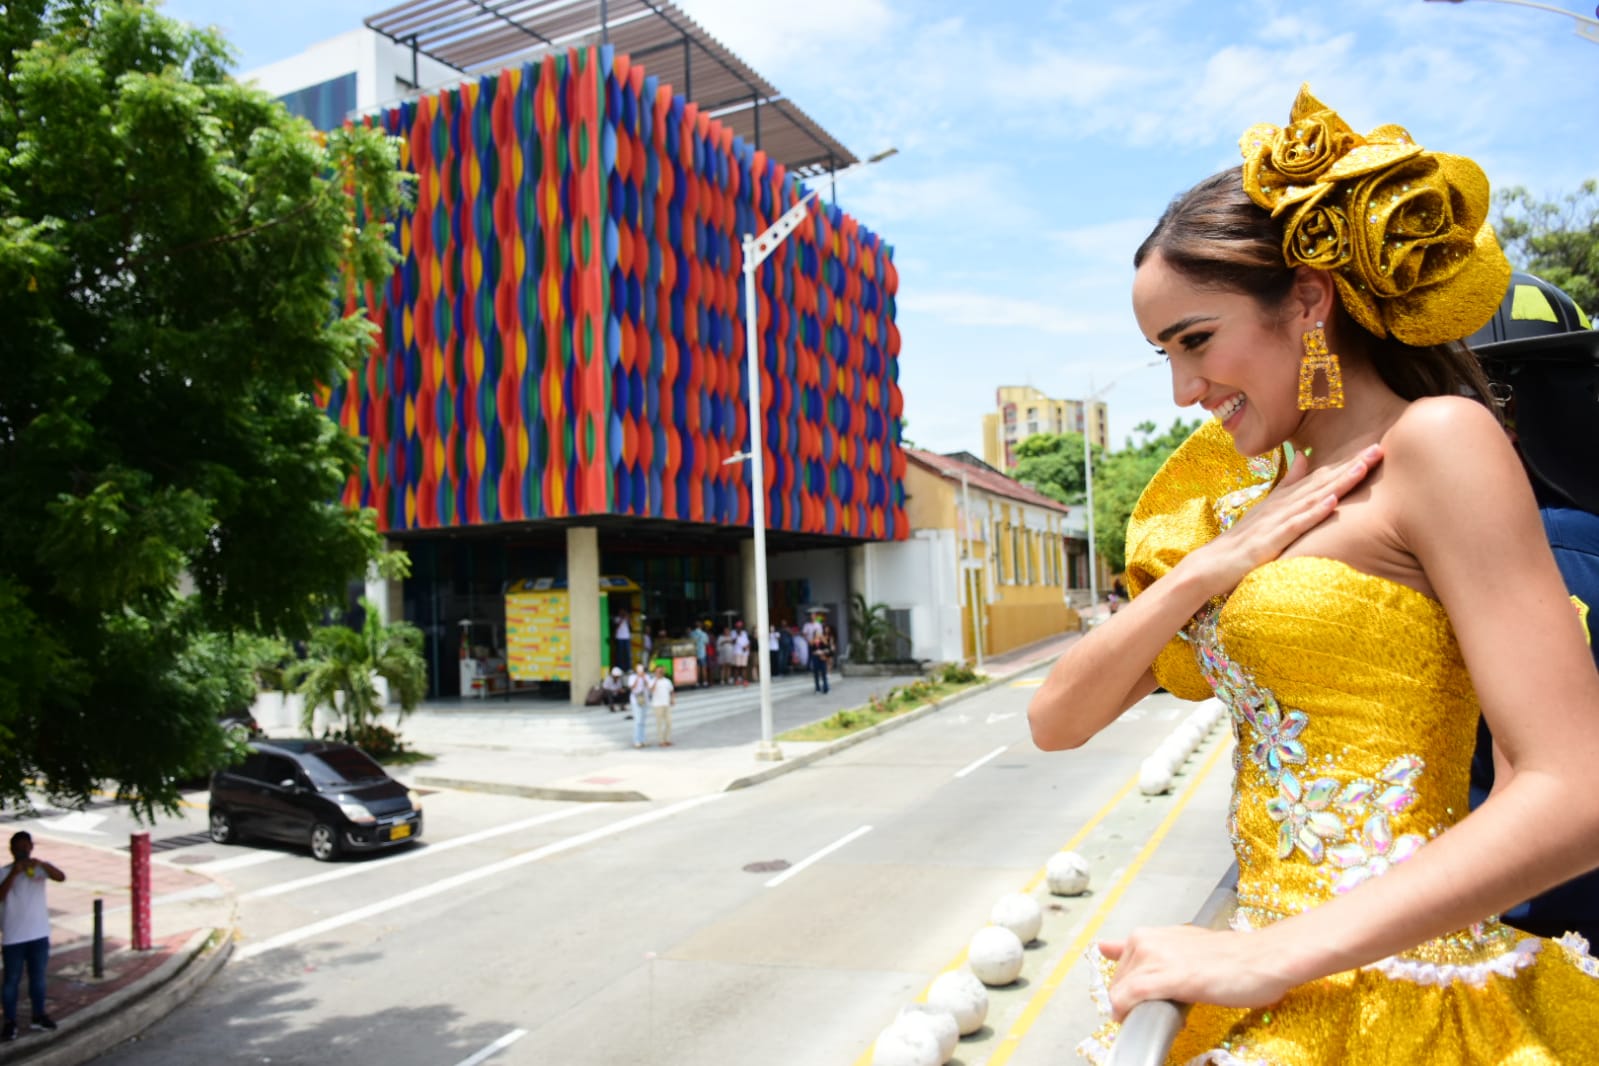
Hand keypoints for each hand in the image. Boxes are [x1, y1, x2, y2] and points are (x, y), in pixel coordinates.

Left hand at [1100, 925, 1296, 1021]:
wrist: (1264, 959)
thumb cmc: (1233, 958)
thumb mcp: (1182, 946)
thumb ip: (1145, 949)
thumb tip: (1104, 947)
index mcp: (1150, 936)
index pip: (1119, 970)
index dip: (1129, 991)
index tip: (1143, 1001)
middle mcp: (1146, 941)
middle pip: (1117, 984)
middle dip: (1134, 1003)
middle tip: (1164, 1010)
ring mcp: (1154, 958)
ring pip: (1121, 993)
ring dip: (1137, 1011)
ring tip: (1170, 1014)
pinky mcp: (1166, 977)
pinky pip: (1129, 998)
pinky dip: (1130, 1013)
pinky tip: (1143, 1021)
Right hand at [1179, 444, 1382, 597]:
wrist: (1210, 565)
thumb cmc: (1241, 541)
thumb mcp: (1266, 509)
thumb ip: (1287, 484)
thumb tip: (1305, 456)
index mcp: (1284, 499)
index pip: (1321, 477)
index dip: (1348, 462)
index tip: (1374, 447)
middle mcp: (1282, 506)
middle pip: (1322, 482)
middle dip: (1351, 465)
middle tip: (1380, 446)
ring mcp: (1276, 522)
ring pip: (1314, 499)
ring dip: (1339, 482)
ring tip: (1363, 466)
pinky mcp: (1270, 541)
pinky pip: (1296, 525)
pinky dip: (1314, 513)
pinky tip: (1332, 502)